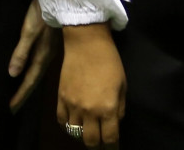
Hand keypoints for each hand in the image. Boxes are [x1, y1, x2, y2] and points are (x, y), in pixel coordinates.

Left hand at [7, 0, 59, 111]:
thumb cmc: (42, 13)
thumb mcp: (29, 31)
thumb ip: (21, 52)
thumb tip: (12, 74)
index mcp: (42, 56)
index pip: (29, 81)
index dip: (20, 95)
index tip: (11, 109)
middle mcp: (47, 57)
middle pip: (33, 80)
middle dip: (24, 94)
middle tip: (14, 109)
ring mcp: (50, 50)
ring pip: (37, 73)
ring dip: (28, 85)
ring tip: (20, 96)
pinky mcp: (50, 43)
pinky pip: (39, 64)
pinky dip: (33, 73)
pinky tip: (29, 73)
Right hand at [57, 23, 125, 144]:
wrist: (86, 44)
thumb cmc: (110, 62)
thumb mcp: (122, 86)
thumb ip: (119, 108)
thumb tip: (114, 121)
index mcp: (108, 108)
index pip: (110, 139)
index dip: (112, 147)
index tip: (113, 147)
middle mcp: (89, 111)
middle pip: (91, 140)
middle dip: (97, 145)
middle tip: (101, 141)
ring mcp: (72, 105)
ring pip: (75, 132)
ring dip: (82, 135)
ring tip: (87, 131)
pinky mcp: (60, 97)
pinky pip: (61, 120)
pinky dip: (67, 125)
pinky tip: (73, 123)